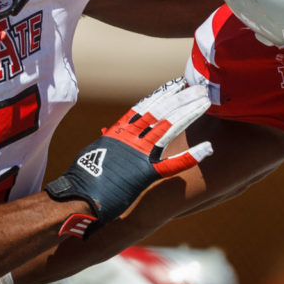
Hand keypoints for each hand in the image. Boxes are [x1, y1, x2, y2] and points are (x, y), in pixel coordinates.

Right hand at [45, 78, 212, 237]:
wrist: (75, 199)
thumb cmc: (83, 180)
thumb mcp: (97, 152)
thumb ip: (110, 141)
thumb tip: (110, 131)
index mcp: (118, 132)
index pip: (145, 106)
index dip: (163, 94)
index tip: (177, 83)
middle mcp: (129, 139)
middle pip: (161, 112)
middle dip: (182, 99)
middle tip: (201, 89)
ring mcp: (138, 154)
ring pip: (169, 128)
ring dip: (189, 114)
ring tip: (206, 103)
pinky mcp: (144, 174)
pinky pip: (172, 165)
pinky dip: (191, 156)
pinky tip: (208, 149)